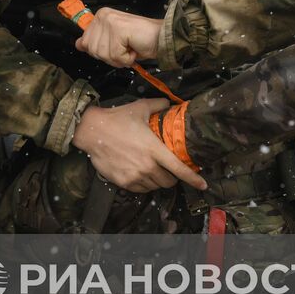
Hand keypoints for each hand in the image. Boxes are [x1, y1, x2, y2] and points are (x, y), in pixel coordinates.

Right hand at [71, 99, 206, 192]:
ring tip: (152, 170)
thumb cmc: (117, 118)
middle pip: (169, 182)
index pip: (179, 169)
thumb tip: (171, 103)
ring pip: (155, 186)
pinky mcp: (124, 182)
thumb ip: (159, 105)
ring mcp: (135, 176)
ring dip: (157, 181)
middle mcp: (147, 166)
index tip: (203, 185)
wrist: (92, 130)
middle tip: (168, 169)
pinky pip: (141, 189)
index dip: (193, 179)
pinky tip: (140, 174)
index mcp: (154, 149)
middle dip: (172, 177)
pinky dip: (144, 184)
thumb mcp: (140, 107)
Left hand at [74, 7, 162, 67]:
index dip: (100, 51)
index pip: (84, 42)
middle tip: (124, 48)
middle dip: (110, 56)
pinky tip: (133, 49)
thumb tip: (78, 44)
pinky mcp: (118, 30)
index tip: (115, 46)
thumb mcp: (113, 41)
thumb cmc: (141, 40)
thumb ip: (95, 41)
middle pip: (93, 50)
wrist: (161, 38)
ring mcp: (110, 22)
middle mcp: (103, 16)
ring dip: (119, 58)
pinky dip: (126, 59)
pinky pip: (115, 56)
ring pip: (103, 54)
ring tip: (129, 48)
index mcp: (100, 16)